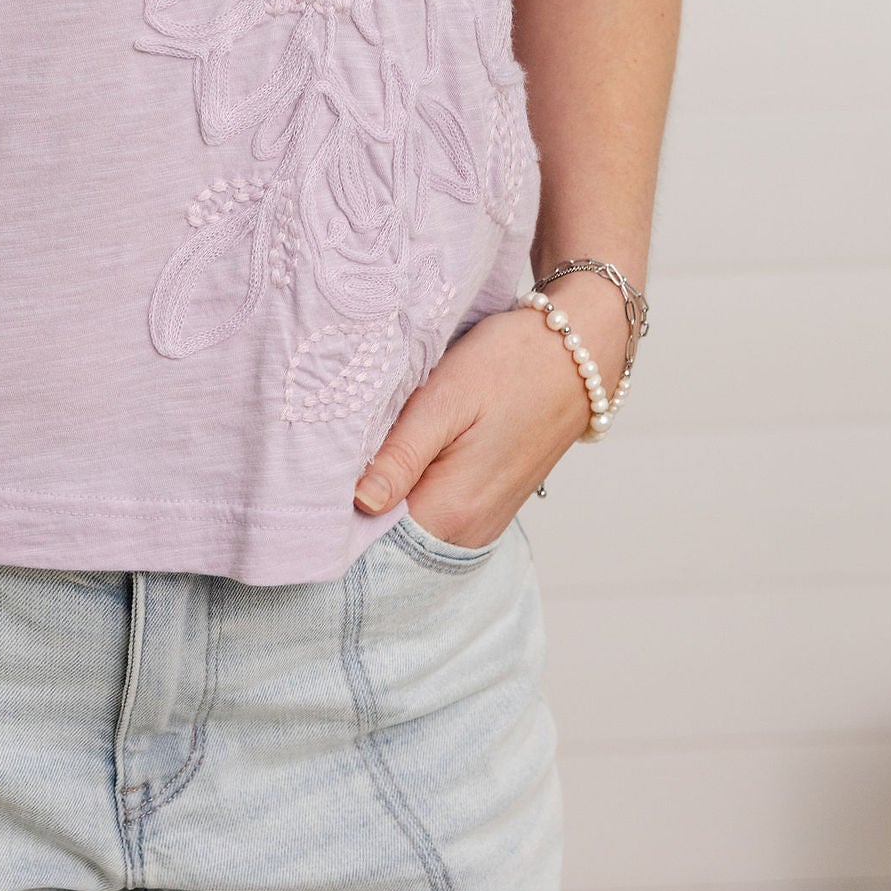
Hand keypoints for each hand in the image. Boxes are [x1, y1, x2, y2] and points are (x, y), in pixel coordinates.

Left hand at [352, 276, 628, 549]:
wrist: (579, 351)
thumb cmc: (511, 363)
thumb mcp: (447, 397)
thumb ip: (402, 455)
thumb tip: (358, 502)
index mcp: (454, 511)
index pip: (372, 539)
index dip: (337, 514)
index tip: (312, 482)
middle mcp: (470, 532)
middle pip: (389, 536)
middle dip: (355, 506)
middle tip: (328, 459)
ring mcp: (482, 523)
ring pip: (410, 523)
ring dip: (384, 495)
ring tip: (361, 452)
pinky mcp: (488, 506)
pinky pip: (434, 511)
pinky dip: (410, 490)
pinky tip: (397, 455)